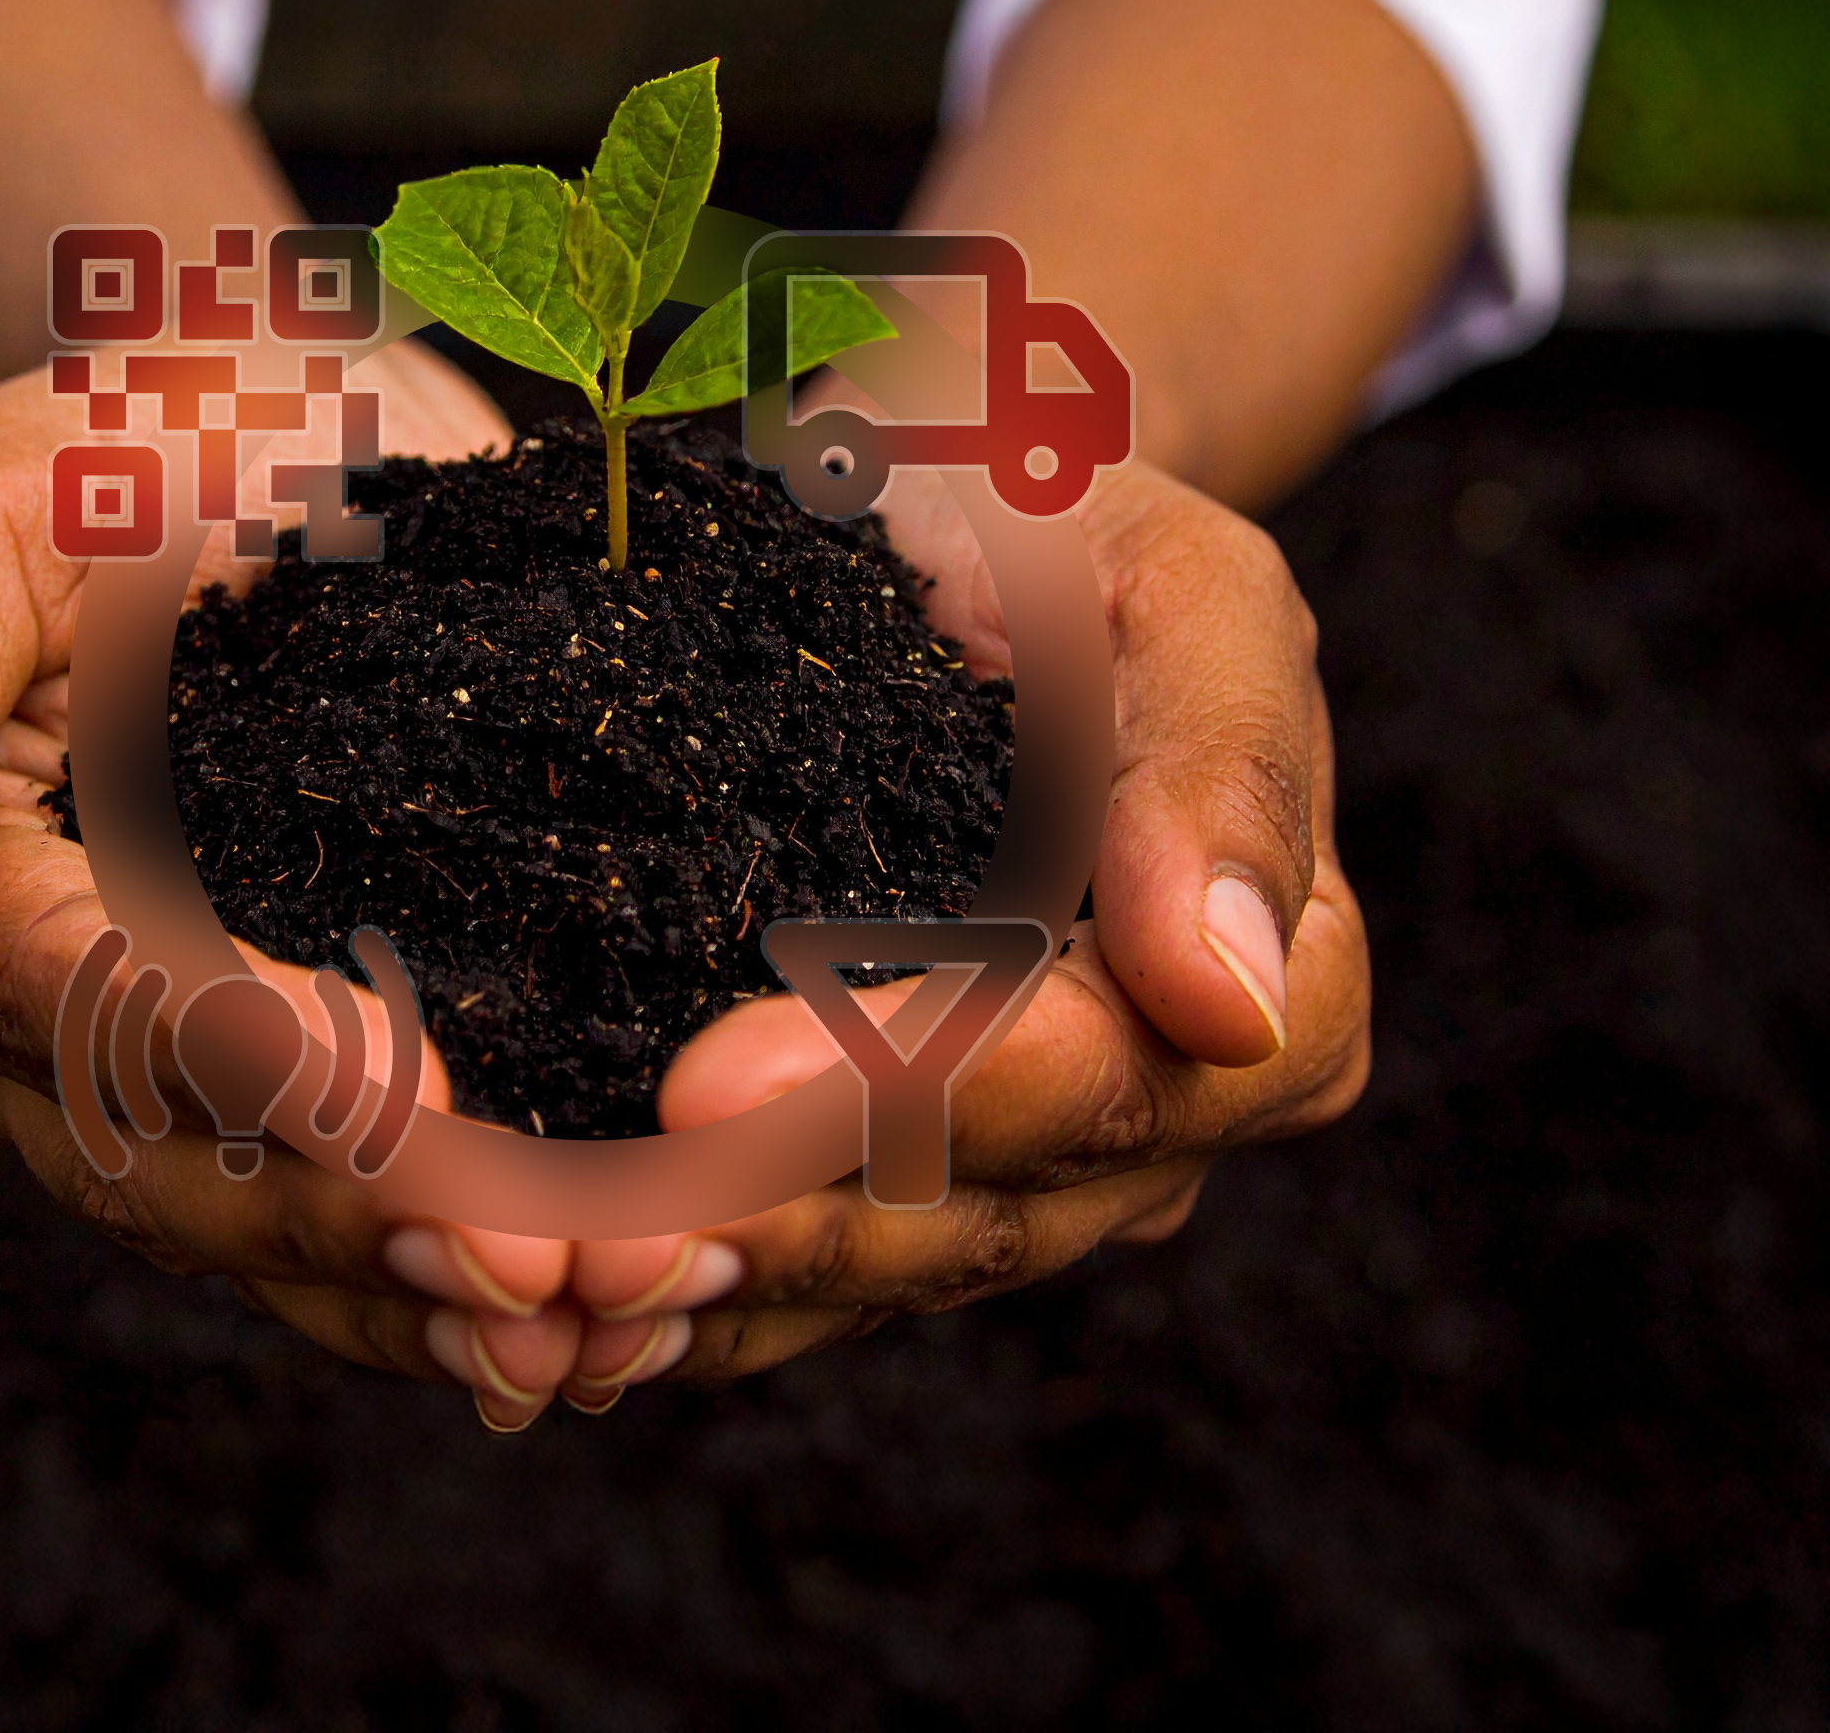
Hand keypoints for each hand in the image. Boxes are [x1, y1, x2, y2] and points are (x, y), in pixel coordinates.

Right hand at [0, 346, 606, 1429]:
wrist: (301, 437)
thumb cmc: (140, 436)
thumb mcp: (3, 486)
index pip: (84, 1012)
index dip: (233, 1059)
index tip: (391, 1082)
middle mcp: (70, 1035)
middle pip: (188, 1181)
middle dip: (364, 1222)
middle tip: (539, 1256)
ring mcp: (213, 1078)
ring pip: (296, 1239)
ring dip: (446, 1288)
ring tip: (606, 1312)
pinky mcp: (359, 1075)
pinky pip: (397, 1215)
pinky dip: (499, 1275)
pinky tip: (631, 1316)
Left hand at [557, 458, 1371, 1401]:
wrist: (955, 527)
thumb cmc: (1074, 530)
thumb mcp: (1183, 584)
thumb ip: (1227, 767)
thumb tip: (1231, 998)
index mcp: (1280, 990)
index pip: (1104, 1081)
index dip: (912, 1096)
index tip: (709, 1084)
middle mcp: (1158, 1115)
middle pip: (978, 1215)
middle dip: (775, 1219)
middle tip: (590, 1227)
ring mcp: (1024, 1166)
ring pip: (877, 1269)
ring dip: (709, 1284)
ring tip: (550, 1276)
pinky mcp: (892, 1177)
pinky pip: (803, 1276)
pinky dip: (681, 1300)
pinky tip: (553, 1304)